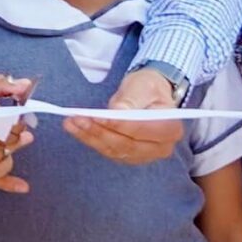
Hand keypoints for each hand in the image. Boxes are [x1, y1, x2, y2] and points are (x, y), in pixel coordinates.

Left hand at [64, 66, 183, 164]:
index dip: (120, 124)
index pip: (143, 130)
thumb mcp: (142, 86)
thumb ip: (131, 99)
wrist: (147, 96)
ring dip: (90, 136)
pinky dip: (90, 139)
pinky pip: (106, 150)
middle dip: (99, 131)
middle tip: (77, 118)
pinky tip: (75, 128)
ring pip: (113, 149)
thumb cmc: (148, 89)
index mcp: (170, 129)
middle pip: (127, 143)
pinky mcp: (127, 156)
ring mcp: (143, 155)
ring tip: (71, 122)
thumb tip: (117, 112)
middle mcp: (160, 148)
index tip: (98, 116)